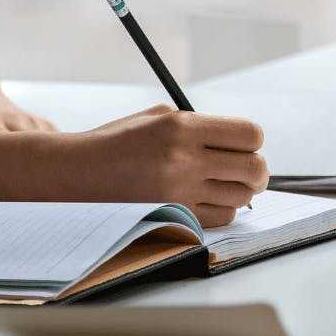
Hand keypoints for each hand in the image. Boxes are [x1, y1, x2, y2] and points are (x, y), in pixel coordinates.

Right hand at [0, 104, 269, 226]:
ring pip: (242, 197)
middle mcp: (184, 160)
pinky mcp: (174, 217)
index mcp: (182, 127)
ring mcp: (179, 192)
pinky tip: (204, 199)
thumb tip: (244, 142)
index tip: (244, 144)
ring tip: (221, 184)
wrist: (79, 174)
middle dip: (256, 170)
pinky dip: (221, 210)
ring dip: (239, 191)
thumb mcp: (159, 118)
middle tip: (247, 170)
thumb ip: (202, 125)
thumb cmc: (121, 142)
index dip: (252, 141)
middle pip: (255, 169)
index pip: (250, 135)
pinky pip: (222, 217)